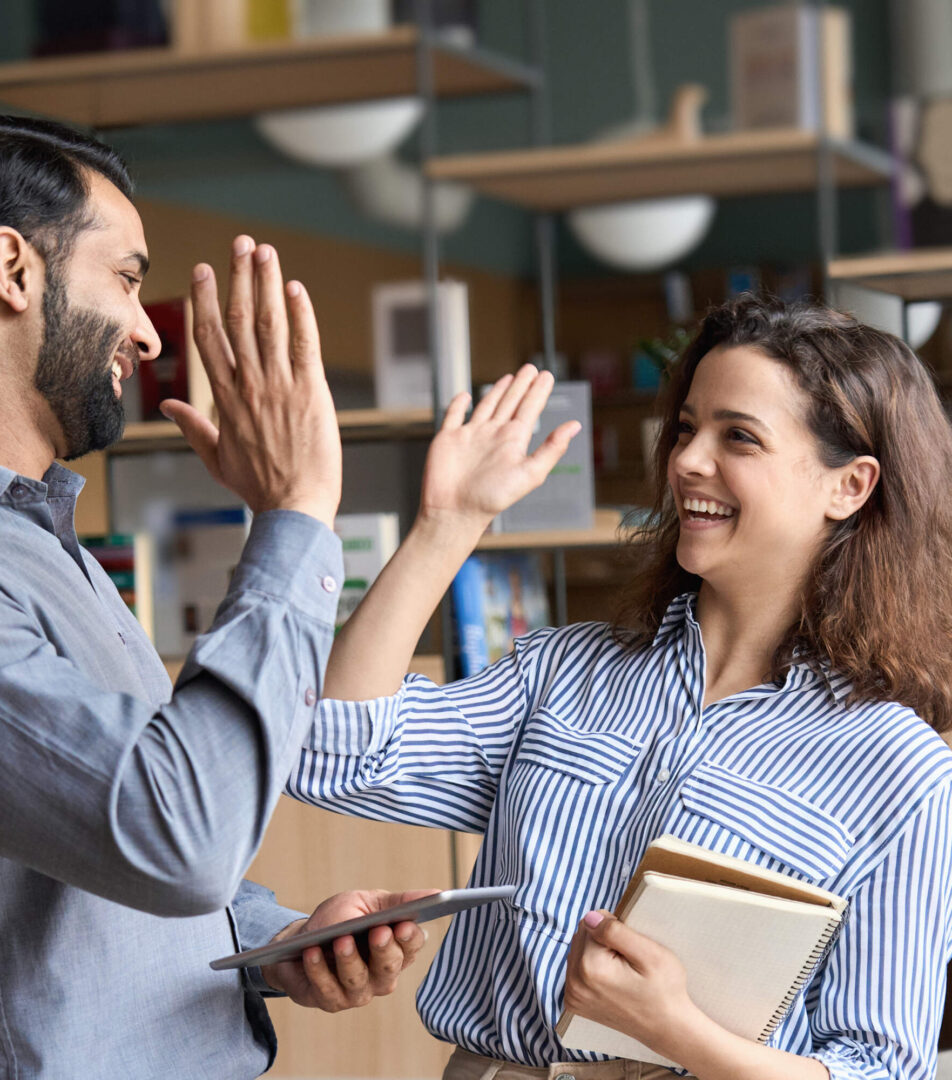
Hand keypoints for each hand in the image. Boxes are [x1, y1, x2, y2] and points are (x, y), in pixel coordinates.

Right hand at [160, 235, 341, 525]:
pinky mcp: (312, 392)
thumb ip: (193, 428)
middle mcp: (249, 385)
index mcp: (225, 399)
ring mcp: (280, 387)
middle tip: (240, 243)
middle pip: (238, 320)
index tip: (204, 270)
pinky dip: (301, 315)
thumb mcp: (217, 458)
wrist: (293, 508)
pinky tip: (295, 289)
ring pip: (269, 324)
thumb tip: (171, 407)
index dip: (205, 300)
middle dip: (238, 277)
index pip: (209, 338)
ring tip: (265, 251)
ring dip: (266, 284)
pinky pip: (305, 345)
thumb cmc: (259, 487)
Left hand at [260, 889, 435, 1010]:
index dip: (409, 937)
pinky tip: (313, 952)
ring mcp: (359, 991)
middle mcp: (383, 975)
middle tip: (379, 931)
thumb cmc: (340, 919)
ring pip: (359, 981)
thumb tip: (437, 892)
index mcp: (397, 948)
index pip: (412, 946)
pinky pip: (328, 990)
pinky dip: (319, 969)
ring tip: (341, 939)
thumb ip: (398, 902)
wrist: (300, 941)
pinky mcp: (332, 1001)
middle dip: (384, 949)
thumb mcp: (368, 902)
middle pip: (390, 966)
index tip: (403, 924)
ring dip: (350, 960)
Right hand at [418, 364, 579, 535]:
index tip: (547, 375)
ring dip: (498, 391)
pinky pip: (453, 416)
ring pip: (487, 406)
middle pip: (511, 402)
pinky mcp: (448, 438)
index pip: (530, 408)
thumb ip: (551, 449)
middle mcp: (493, 435)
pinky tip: (464, 396)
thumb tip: (575, 426)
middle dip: (521, 385)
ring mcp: (471, 436)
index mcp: (513, 441)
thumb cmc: (492, 498)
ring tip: (509, 378)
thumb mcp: (530, 473)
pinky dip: (458, 405)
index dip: (538, 391)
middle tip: (531, 368)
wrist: (455, 511)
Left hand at [563, 911, 695, 1063]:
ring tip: (621, 973)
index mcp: (591, 967)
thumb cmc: (664, 989)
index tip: (630, 950)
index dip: (614, 930)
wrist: (666, 1027)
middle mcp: (575, 983)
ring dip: (597, 954)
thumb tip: (590, 917)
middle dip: (603, 941)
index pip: (590, 922)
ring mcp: (572, 996)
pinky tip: (610, 981)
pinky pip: (576, 968)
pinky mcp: (574, 1003)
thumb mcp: (650, 954)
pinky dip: (592, 969)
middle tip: (627, 963)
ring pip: (578, 950)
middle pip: (581, 935)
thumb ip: (616, 931)